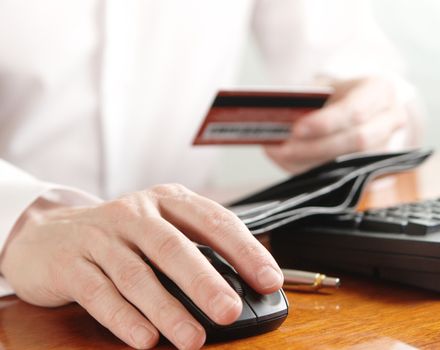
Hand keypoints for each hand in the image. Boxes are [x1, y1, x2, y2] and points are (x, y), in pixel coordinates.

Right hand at [0, 184, 282, 349]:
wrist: (46, 233)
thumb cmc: (120, 235)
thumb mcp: (160, 227)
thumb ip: (196, 247)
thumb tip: (244, 284)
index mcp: (167, 200)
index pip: (213, 220)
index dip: (244, 250)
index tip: (268, 279)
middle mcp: (135, 213)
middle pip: (174, 247)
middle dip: (205, 282)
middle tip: (230, 311)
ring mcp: (101, 237)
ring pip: (137, 275)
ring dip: (167, 309)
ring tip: (193, 338)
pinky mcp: (71, 264)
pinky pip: (100, 293)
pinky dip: (125, 319)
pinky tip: (146, 339)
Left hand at [265, 77, 415, 172]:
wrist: (355, 105)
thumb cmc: (335, 94)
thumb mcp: (321, 87)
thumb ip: (304, 102)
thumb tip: (277, 124)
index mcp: (380, 90)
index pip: (356, 111)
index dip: (325, 123)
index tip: (297, 129)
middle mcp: (391, 119)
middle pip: (358, 140)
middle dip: (316, 147)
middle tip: (284, 148)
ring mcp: (388, 146)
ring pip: (352, 163)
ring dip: (313, 163)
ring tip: (283, 156)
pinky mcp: (376, 167)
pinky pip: (345, 176)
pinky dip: (315, 172)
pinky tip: (293, 164)